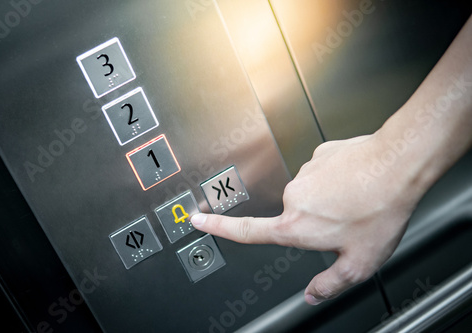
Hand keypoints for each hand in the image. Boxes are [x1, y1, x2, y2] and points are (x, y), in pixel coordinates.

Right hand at [191, 133, 419, 304]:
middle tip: (347, 223)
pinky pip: (324, 173)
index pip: (246, 230)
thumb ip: (329, 283)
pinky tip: (356, 184)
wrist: (396, 165)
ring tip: (356, 202)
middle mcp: (294, 197)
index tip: (199, 220)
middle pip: (295, 216)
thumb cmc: (378, 212)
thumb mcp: (357, 263)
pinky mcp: (319, 155)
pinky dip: (337, 181)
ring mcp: (305, 172)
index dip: (218, 228)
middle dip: (316, 222)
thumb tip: (313, 294)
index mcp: (295, 226)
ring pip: (313, 194)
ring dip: (330, 200)